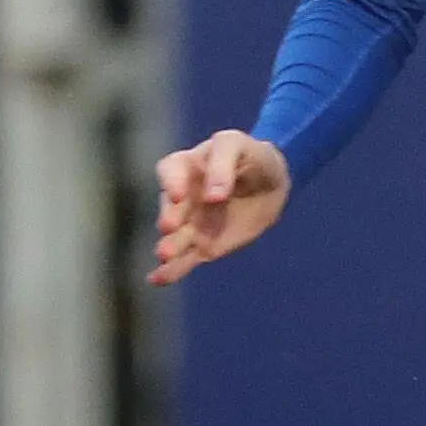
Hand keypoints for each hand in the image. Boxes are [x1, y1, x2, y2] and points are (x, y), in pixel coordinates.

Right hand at [150, 129, 292, 284]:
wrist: (269, 184)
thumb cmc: (250, 156)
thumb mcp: (238, 146)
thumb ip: (223, 164)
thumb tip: (211, 197)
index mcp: (187, 166)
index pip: (170, 171)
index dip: (171, 182)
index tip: (178, 195)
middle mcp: (183, 197)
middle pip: (171, 208)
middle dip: (169, 217)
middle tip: (169, 226)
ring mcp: (191, 223)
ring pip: (175, 237)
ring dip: (168, 246)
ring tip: (165, 254)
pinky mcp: (204, 246)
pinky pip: (185, 260)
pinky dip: (171, 271)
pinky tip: (156, 279)